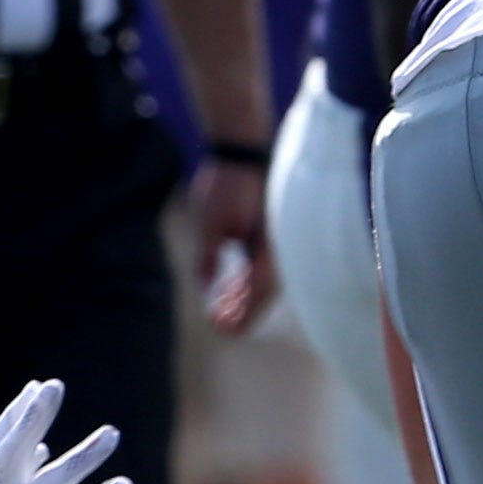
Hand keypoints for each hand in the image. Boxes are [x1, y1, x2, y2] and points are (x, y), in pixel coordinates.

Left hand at [191, 156, 277, 335]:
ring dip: (243, 300)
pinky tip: (229, 289)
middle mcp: (278, 250)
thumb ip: (208, 258)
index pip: (256, 293)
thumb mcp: (210, 224)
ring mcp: (276, 243)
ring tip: (221, 313)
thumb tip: (204, 289)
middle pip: (263, 294)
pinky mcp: (268, 237)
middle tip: (220, 329)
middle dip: (242, 313)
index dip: (241, 315)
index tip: (224, 331)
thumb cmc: (228, 186)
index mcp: (267, 249)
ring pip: (263, 282)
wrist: (243, 152)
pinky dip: (246, 282)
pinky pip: (261, 268)